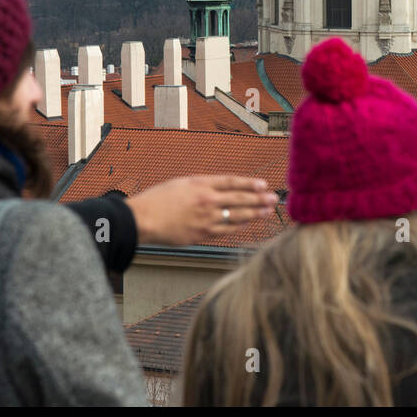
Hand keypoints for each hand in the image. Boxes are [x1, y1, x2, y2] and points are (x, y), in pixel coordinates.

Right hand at [125, 175, 278, 245]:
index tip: (263, 184)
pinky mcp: (201, 235)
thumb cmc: (158, 199)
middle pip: (239, 199)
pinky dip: (238, 227)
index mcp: (201, 185)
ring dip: (255, 214)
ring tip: (268, 211)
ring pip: (237, 216)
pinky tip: (248, 224)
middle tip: (274, 199)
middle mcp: (207, 201)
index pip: (232, 182)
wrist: (142, 219)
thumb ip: (203, 186)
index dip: (249, 184)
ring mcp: (206, 219)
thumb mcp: (182, 183)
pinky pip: (225, 231)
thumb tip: (222, 190)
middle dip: (260, 199)